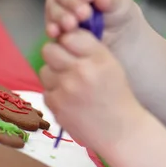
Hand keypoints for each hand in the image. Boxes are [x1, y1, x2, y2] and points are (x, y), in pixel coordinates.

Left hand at [39, 29, 145, 150]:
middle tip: (67, 66)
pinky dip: (55, 94)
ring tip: (71, 87)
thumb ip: (89, 50)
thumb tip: (63, 38)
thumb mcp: (111, 65)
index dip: (68, 42)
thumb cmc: (116, 96)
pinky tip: (70, 101)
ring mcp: (66, 88)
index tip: (73, 50)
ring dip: (54, 76)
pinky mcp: (56, 104)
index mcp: (99, 57)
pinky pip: (46, 90)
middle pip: (49, 49)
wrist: (120, 131)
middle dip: (56, 55)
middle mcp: (81, 69)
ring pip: (45, 70)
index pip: (70, 35)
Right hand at [45, 0, 136, 43]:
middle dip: (71, 1)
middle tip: (85, 14)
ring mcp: (57, 4)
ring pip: (52, 6)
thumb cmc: (118, 11)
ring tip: (73, 25)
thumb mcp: (121, 3)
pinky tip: (57, 33)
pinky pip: (49, 23)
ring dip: (62, 16)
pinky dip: (53, 28)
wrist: (116, 35)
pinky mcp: (53, 22)